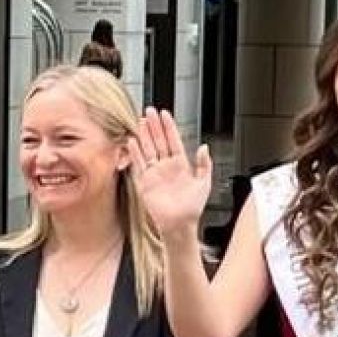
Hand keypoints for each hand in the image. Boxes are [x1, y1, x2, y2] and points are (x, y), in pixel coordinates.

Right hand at [128, 107, 214, 239]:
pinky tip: (133, 141)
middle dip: (154, 126)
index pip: (173, 141)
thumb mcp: (204, 183)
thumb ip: (204, 165)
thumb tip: (204, 147)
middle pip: (158, 141)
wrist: (180, 225)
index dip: (169, 127)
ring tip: (141, 121)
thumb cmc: (192, 208)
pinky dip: (135, 153)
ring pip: (148, 150)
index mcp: (181, 165)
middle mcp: (166, 167)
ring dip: (144, 136)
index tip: (165, 114)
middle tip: (149, 111)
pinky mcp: (145, 183)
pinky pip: (139, 165)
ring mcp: (154, 174)